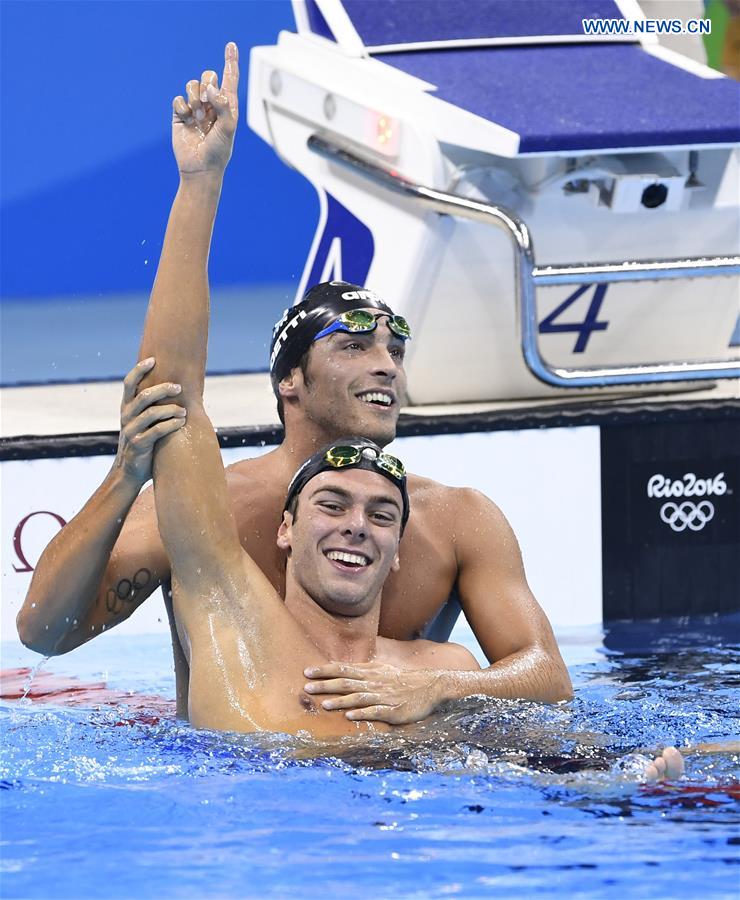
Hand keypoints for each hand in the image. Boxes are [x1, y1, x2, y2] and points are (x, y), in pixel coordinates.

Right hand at [114, 358, 185, 484]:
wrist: (130, 471)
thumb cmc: (143, 442)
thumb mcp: (143, 421)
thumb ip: (151, 406)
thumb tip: (174, 385)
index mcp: (126, 407)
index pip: (129, 383)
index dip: (139, 370)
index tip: (153, 360)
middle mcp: (126, 416)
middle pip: (143, 396)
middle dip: (162, 389)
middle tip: (178, 387)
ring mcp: (130, 431)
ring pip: (151, 413)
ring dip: (171, 409)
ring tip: (184, 410)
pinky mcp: (138, 444)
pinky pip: (156, 431)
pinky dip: (171, 424)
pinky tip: (181, 422)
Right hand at [171, 42, 238, 175]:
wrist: (200, 168)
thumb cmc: (218, 151)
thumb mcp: (228, 128)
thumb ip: (223, 104)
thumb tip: (210, 87)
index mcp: (227, 106)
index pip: (229, 79)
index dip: (230, 62)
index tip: (231, 45)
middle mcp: (211, 105)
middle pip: (207, 76)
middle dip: (206, 84)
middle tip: (207, 104)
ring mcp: (195, 109)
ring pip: (191, 85)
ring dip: (194, 97)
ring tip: (197, 115)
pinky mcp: (180, 115)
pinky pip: (178, 99)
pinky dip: (182, 107)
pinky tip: (187, 119)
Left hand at [303, 661, 445, 724]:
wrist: (430, 686)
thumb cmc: (403, 680)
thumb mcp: (382, 670)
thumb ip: (363, 670)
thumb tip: (342, 668)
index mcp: (370, 672)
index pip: (343, 669)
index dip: (325, 670)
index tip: (307, 671)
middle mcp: (374, 682)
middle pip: (346, 683)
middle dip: (325, 685)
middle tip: (306, 687)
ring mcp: (383, 696)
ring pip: (358, 697)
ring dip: (340, 701)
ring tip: (323, 704)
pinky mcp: (393, 710)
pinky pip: (375, 711)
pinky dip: (362, 713)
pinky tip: (349, 716)